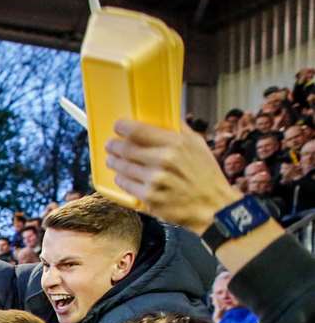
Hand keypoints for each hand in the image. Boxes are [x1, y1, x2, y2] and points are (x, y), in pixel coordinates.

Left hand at [104, 119, 240, 232]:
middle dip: (114, 146)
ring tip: (112, 160)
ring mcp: (155, 180)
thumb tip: (165, 116)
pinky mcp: (149, 197)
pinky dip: (121, 179)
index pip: (139, 131)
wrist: (213, 206)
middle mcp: (164, 160)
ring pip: (122, 167)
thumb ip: (179, 130)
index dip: (122, 127)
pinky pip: (126, 185)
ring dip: (114, 162)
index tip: (117, 126)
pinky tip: (121, 176)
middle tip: (110, 145)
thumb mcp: (198, 145)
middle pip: (126, 149)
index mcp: (176, 143)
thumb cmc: (206, 175)